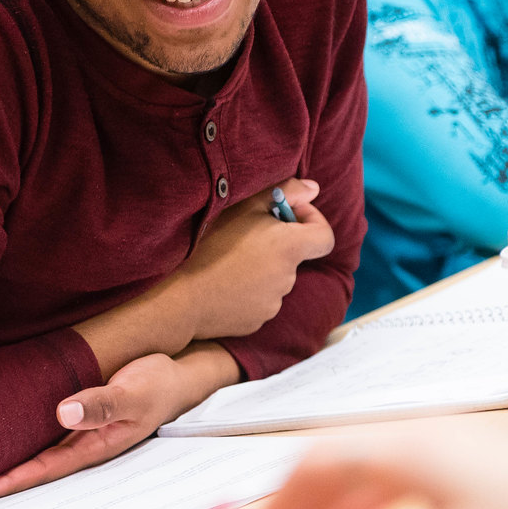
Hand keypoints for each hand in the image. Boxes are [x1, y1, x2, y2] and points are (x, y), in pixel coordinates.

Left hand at [0, 346, 236, 503]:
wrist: (179, 375)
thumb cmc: (158, 385)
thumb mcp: (133, 393)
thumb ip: (101, 403)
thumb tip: (64, 413)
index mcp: (95, 447)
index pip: (43, 469)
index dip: (10, 481)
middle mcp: (85, 445)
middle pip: (35, 469)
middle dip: (2, 482)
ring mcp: (82, 433)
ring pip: (39, 453)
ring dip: (10, 463)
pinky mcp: (81, 416)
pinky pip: (46, 434)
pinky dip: (23, 440)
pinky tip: (4, 440)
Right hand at [171, 178, 333, 339]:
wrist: (182, 296)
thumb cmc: (210, 245)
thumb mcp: (244, 207)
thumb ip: (286, 191)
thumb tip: (314, 188)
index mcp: (290, 247)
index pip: (325, 236)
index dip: (312, 221)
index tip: (287, 215)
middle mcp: (289, 277)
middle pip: (294, 256)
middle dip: (277, 244)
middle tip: (244, 235)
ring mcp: (274, 302)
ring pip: (276, 278)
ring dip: (262, 267)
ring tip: (228, 260)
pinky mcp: (257, 320)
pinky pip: (260, 299)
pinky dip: (249, 290)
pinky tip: (223, 283)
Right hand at [242, 433, 507, 508]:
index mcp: (406, 448)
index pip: (310, 469)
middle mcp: (417, 434)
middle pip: (326, 460)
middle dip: (288, 507)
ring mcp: (439, 442)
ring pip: (355, 464)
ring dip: (321, 504)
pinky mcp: (459, 458)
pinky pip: (386, 470)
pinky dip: (358, 498)